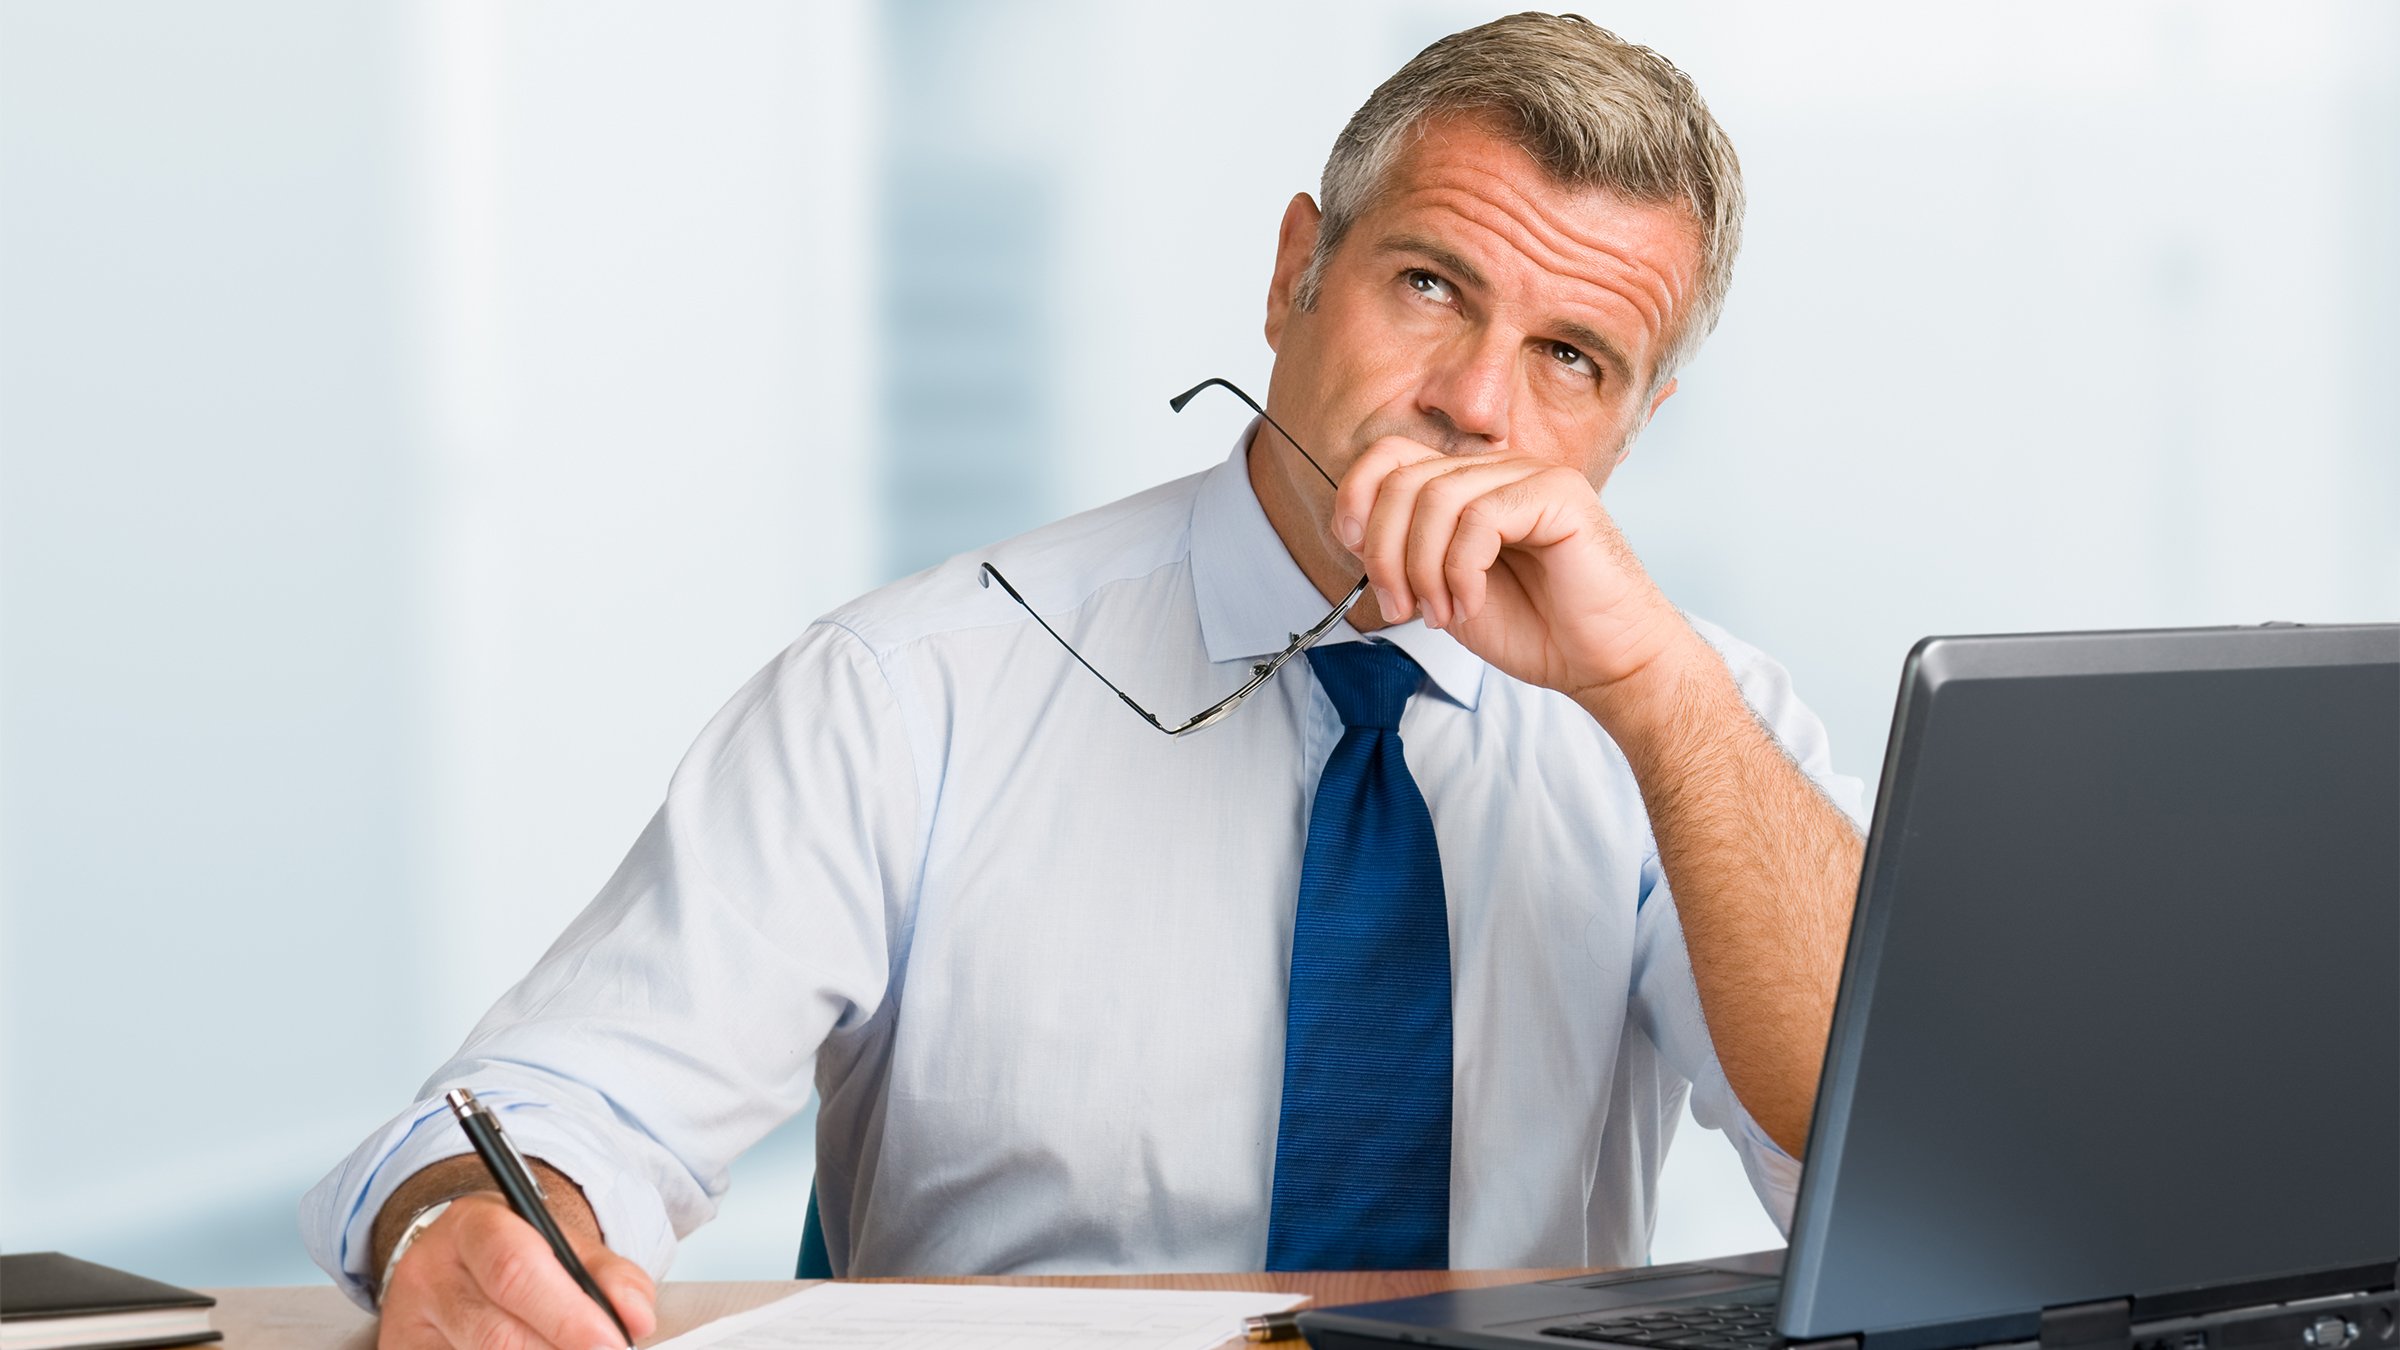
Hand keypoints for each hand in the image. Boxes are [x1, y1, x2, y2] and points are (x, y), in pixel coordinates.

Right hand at [376, 1192, 657, 1349]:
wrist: (449, 1263)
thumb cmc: (511, 1255)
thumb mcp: (559, 1244)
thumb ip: (607, 1275)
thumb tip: (638, 1317)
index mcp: (471, 1227)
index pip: (515, 1270)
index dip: (568, 1315)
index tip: (612, 1342)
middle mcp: (429, 1277)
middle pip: (497, 1334)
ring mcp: (408, 1328)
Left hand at [1333, 436, 1695, 709]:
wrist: (1604, 662)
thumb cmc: (1536, 628)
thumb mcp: (1445, 587)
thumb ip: (1407, 552)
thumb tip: (1354, 532)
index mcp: (1470, 483)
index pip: (1391, 455)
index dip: (1357, 496)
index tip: (1352, 550)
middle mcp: (1498, 469)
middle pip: (1404, 478)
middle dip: (1384, 550)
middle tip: (1400, 606)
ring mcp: (1531, 475)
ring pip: (1436, 497)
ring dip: (1421, 567)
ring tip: (1439, 612)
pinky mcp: (1559, 495)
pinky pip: (1479, 519)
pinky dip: (1460, 570)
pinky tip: (1471, 603)